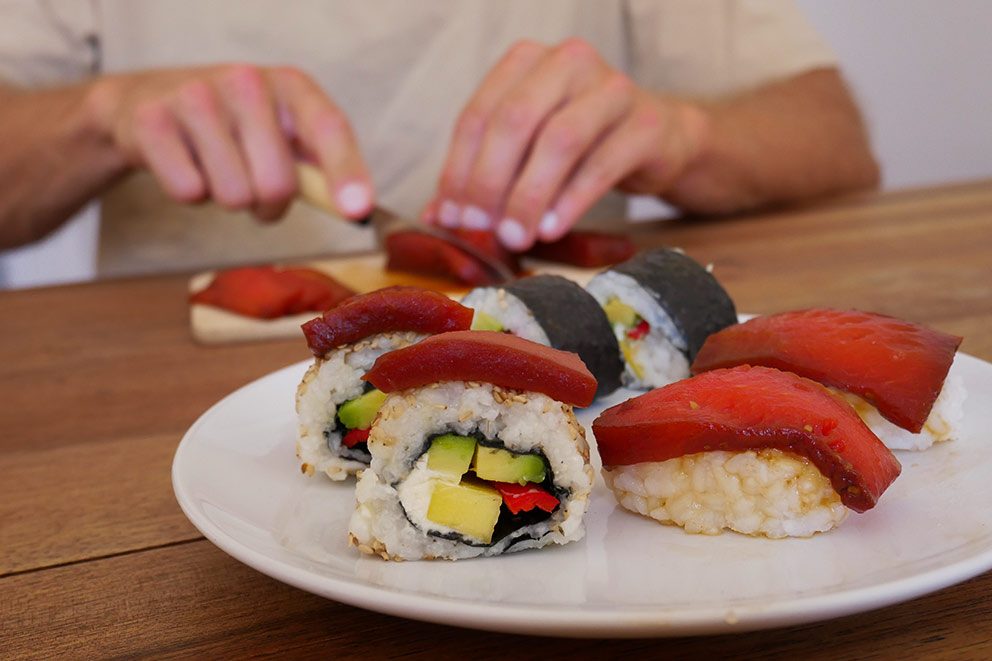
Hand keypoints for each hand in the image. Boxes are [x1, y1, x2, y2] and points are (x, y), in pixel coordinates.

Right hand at [89, 64, 371, 220]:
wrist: (151, 103)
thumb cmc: (237, 129)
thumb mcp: (285, 136)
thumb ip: (322, 170)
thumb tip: (358, 210)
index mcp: (291, 86)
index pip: (329, 128)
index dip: (346, 171)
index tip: (357, 209)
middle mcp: (247, 82)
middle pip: (276, 184)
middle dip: (269, 205)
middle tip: (254, 186)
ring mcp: (196, 96)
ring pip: (232, 196)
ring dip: (228, 199)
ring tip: (217, 168)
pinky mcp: (152, 120)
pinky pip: (188, 192)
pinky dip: (190, 194)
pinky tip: (186, 163)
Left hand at [427, 39, 708, 249]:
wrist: (659, 139)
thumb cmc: (584, 144)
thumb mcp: (528, 153)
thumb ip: (485, 176)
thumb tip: (438, 218)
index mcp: (528, 62)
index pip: (480, 114)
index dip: (460, 169)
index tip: (451, 217)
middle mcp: (568, 62)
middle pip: (515, 121)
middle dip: (490, 182)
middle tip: (480, 230)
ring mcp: (612, 88)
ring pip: (559, 140)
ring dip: (529, 196)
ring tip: (515, 237)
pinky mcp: (647, 124)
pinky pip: (601, 164)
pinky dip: (571, 201)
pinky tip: (551, 230)